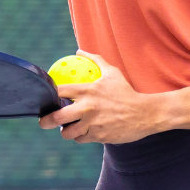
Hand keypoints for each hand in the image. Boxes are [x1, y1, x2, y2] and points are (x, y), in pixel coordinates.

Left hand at [37, 51, 163, 143]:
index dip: (47, 95)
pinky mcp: (99, 136)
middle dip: (46, 121)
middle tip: (43, 122)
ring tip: (66, 128)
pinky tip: (83, 132)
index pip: (58, 92)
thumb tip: (80, 50)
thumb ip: (95, 59)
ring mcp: (93, 123)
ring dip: (65, 131)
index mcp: (87, 91)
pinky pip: (81, 139)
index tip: (43, 99)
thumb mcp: (112, 73)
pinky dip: (80, 137)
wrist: (146, 113)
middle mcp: (87, 107)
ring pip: (68, 132)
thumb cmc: (126, 92)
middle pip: (58, 117)